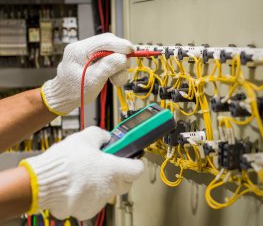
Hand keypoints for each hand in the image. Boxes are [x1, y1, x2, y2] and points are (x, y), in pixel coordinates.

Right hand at [20, 126, 143, 219]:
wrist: (40, 183)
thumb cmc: (63, 162)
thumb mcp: (85, 137)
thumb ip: (102, 135)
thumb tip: (107, 137)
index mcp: (114, 170)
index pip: (138, 169)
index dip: (135, 161)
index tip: (130, 157)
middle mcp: (109, 188)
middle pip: (125, 182)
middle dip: (120, 172)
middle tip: (107, 163)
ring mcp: (98, 201)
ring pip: (108, 191)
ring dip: (102, 183)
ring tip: (86, 172)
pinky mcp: (86, 211)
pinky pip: (94, 201)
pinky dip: (89, 194)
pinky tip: (78, 184)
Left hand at [41, 33, 132, 114]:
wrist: (64, 97)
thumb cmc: (74, 91)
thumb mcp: (92, 81)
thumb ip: (107, 67)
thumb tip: (122, 57)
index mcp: (79, 50)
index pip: (104, 40)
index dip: (121, 45)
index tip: (132, 52)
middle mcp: (82, 46)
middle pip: (109, 43)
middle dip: (120, 56)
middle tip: (124, 70)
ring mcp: (87, 51)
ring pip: (111, 50)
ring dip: (119, 64)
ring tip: (117, 79)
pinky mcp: (91, 56)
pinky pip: (108, 56)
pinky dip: (114, 66)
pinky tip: (113, 76)